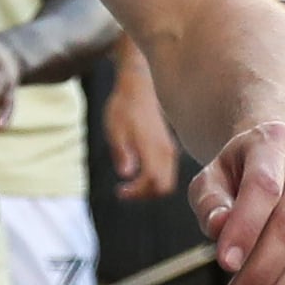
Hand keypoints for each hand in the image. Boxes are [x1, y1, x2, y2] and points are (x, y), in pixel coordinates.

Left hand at [106, 68, 179, 199]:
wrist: (137, 89)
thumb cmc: (122, 108)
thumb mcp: (115, 130)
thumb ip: (122, 152)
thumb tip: (126, 174)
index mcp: (153, 148)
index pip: (154, 182)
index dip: (138, 193)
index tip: (119, 191)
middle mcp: (166, 152)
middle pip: (164, 187)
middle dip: (144, 195)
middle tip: (123, 192)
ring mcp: (169, 150)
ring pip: (167, 181)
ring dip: (149, 189)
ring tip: (127, 186)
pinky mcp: (168, 148)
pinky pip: (166, 172)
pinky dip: (153, 180)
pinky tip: (136, 174)